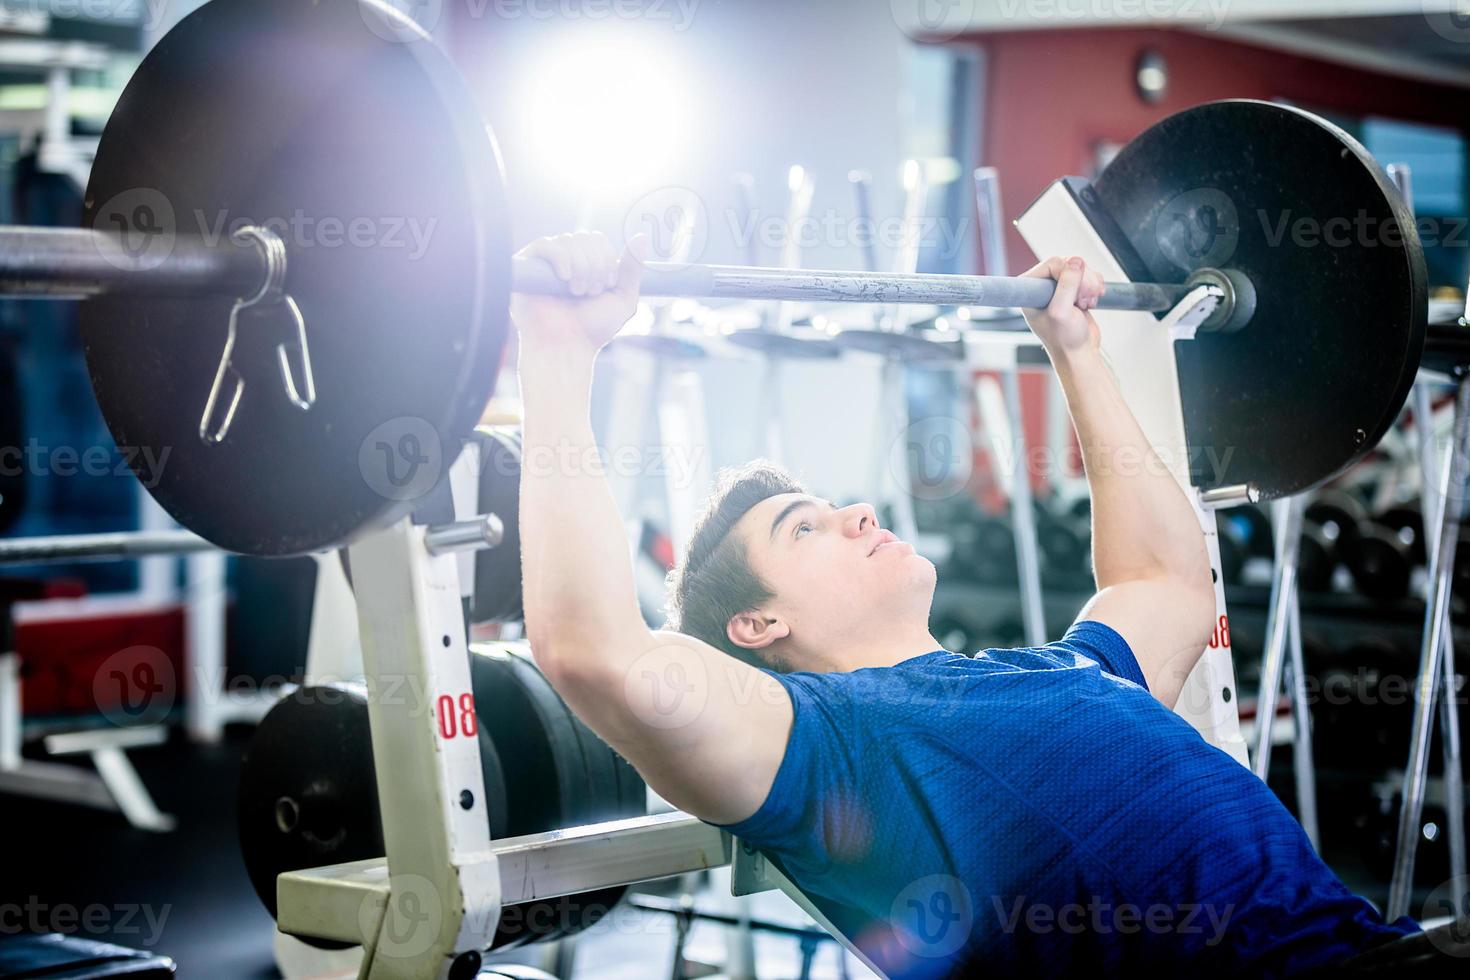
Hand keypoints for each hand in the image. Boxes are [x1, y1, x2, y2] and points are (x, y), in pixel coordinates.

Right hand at [511, 232, 645, 355]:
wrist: (567, 346)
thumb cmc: (592, 328)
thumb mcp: (623, 297)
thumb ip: (632, 268)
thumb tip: (641, 237)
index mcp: (584, 265)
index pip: (597, 239)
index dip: (606, 258)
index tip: (606, 285)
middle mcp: (564, 261)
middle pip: (584, 237)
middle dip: (595, 265)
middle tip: (590, 292)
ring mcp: (543, 264)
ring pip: (568, 240)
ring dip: (580, 267)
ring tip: (576, 292)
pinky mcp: (525, 268)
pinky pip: (544, 244)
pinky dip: (560, 258)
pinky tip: (565, 277)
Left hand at [1020, 256, 1104, 356]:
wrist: (1080, 353)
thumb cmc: (1065, 340)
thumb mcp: (1062, 312)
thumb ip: (1067, 285)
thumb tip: (1075, 261)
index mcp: (1030, 291)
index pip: (1052, 264)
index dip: (1068, 273)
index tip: (1075, 293)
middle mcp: (1041, 287)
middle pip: (1068, 264)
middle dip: (1082, 280)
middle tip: (1083, 299)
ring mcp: (1057, 288)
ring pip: (1079, 268)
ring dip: (1089, 284)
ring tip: (1087, 302)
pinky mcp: (1072, 290)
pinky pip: (1087, 275)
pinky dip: (1094, 285)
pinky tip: (1091, 300)